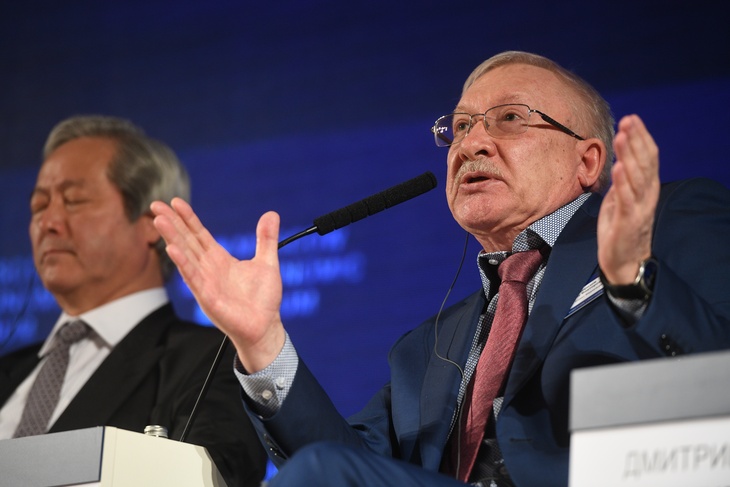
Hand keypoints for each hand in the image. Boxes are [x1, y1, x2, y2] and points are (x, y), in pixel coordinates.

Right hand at [150, 198, 285, 372]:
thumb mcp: (267, 262)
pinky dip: (183, 263)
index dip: (187, 218)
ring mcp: (206, 283)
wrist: (265, 327)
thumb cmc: (263, 299)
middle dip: (172, 223)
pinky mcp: (208, 298)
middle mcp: (208, 269)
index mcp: (219, 259)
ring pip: (185, 256)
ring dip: (172, 238)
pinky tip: (172, 249)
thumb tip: (272, 214)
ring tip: (159, 221)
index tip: (175, 201)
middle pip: (187, 241)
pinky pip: (193, 278)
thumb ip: (266, 238)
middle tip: (156, 205)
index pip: (199, 234)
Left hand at [597, 115, 659, 283]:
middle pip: (645, 162)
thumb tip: (620, 160)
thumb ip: (623, 181)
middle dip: (636, 140)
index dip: (640, 138)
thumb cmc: (621, 230)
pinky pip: (626, 199)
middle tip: (629, 120)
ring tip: (623, 137)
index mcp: (645, 188)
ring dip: (629, 155)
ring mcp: (639, 207)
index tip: (631, 119)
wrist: (623, 261)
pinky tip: (618, 168)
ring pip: (637, 177)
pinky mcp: (628, 221)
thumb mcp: (620, 199)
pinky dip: (623, 182)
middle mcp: (647, 194)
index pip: (647, 157)